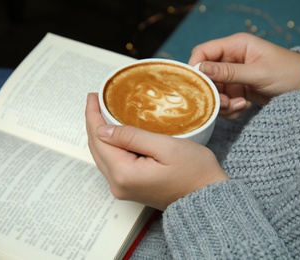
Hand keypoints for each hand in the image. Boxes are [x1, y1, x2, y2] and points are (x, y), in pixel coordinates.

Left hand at [85, 93, 228, 210]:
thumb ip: (133, 137)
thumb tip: (103, 130)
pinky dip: (111, 146)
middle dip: (94, 123)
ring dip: (101, 134)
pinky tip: (115, 133)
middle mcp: (118, 185)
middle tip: (97, 100)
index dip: (93, 115)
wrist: (206, 197)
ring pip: (103, 156)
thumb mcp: (166, 147)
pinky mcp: (131, 187)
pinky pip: (113, 163)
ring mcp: (123, 188)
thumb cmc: (194, 172)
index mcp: (124, 173)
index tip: (94, 96)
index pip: (99, 139)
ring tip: (104, 113)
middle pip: (97, 148)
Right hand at [189, 33, 299, 119]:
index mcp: (236, 46)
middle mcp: (232, 59)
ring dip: (223, 103)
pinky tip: (244, 107)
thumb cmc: (288, 73)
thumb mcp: (258, 73)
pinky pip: (224, 101)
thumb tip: (201, 69)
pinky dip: (230, 108)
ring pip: (214, 91)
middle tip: (225, 102)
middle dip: (213, 92)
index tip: (197, 85)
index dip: (196, 67)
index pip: (204, 52)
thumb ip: (229, 72)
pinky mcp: (238, 90)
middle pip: (207, 75)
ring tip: (240, 105)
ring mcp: (234, 76)